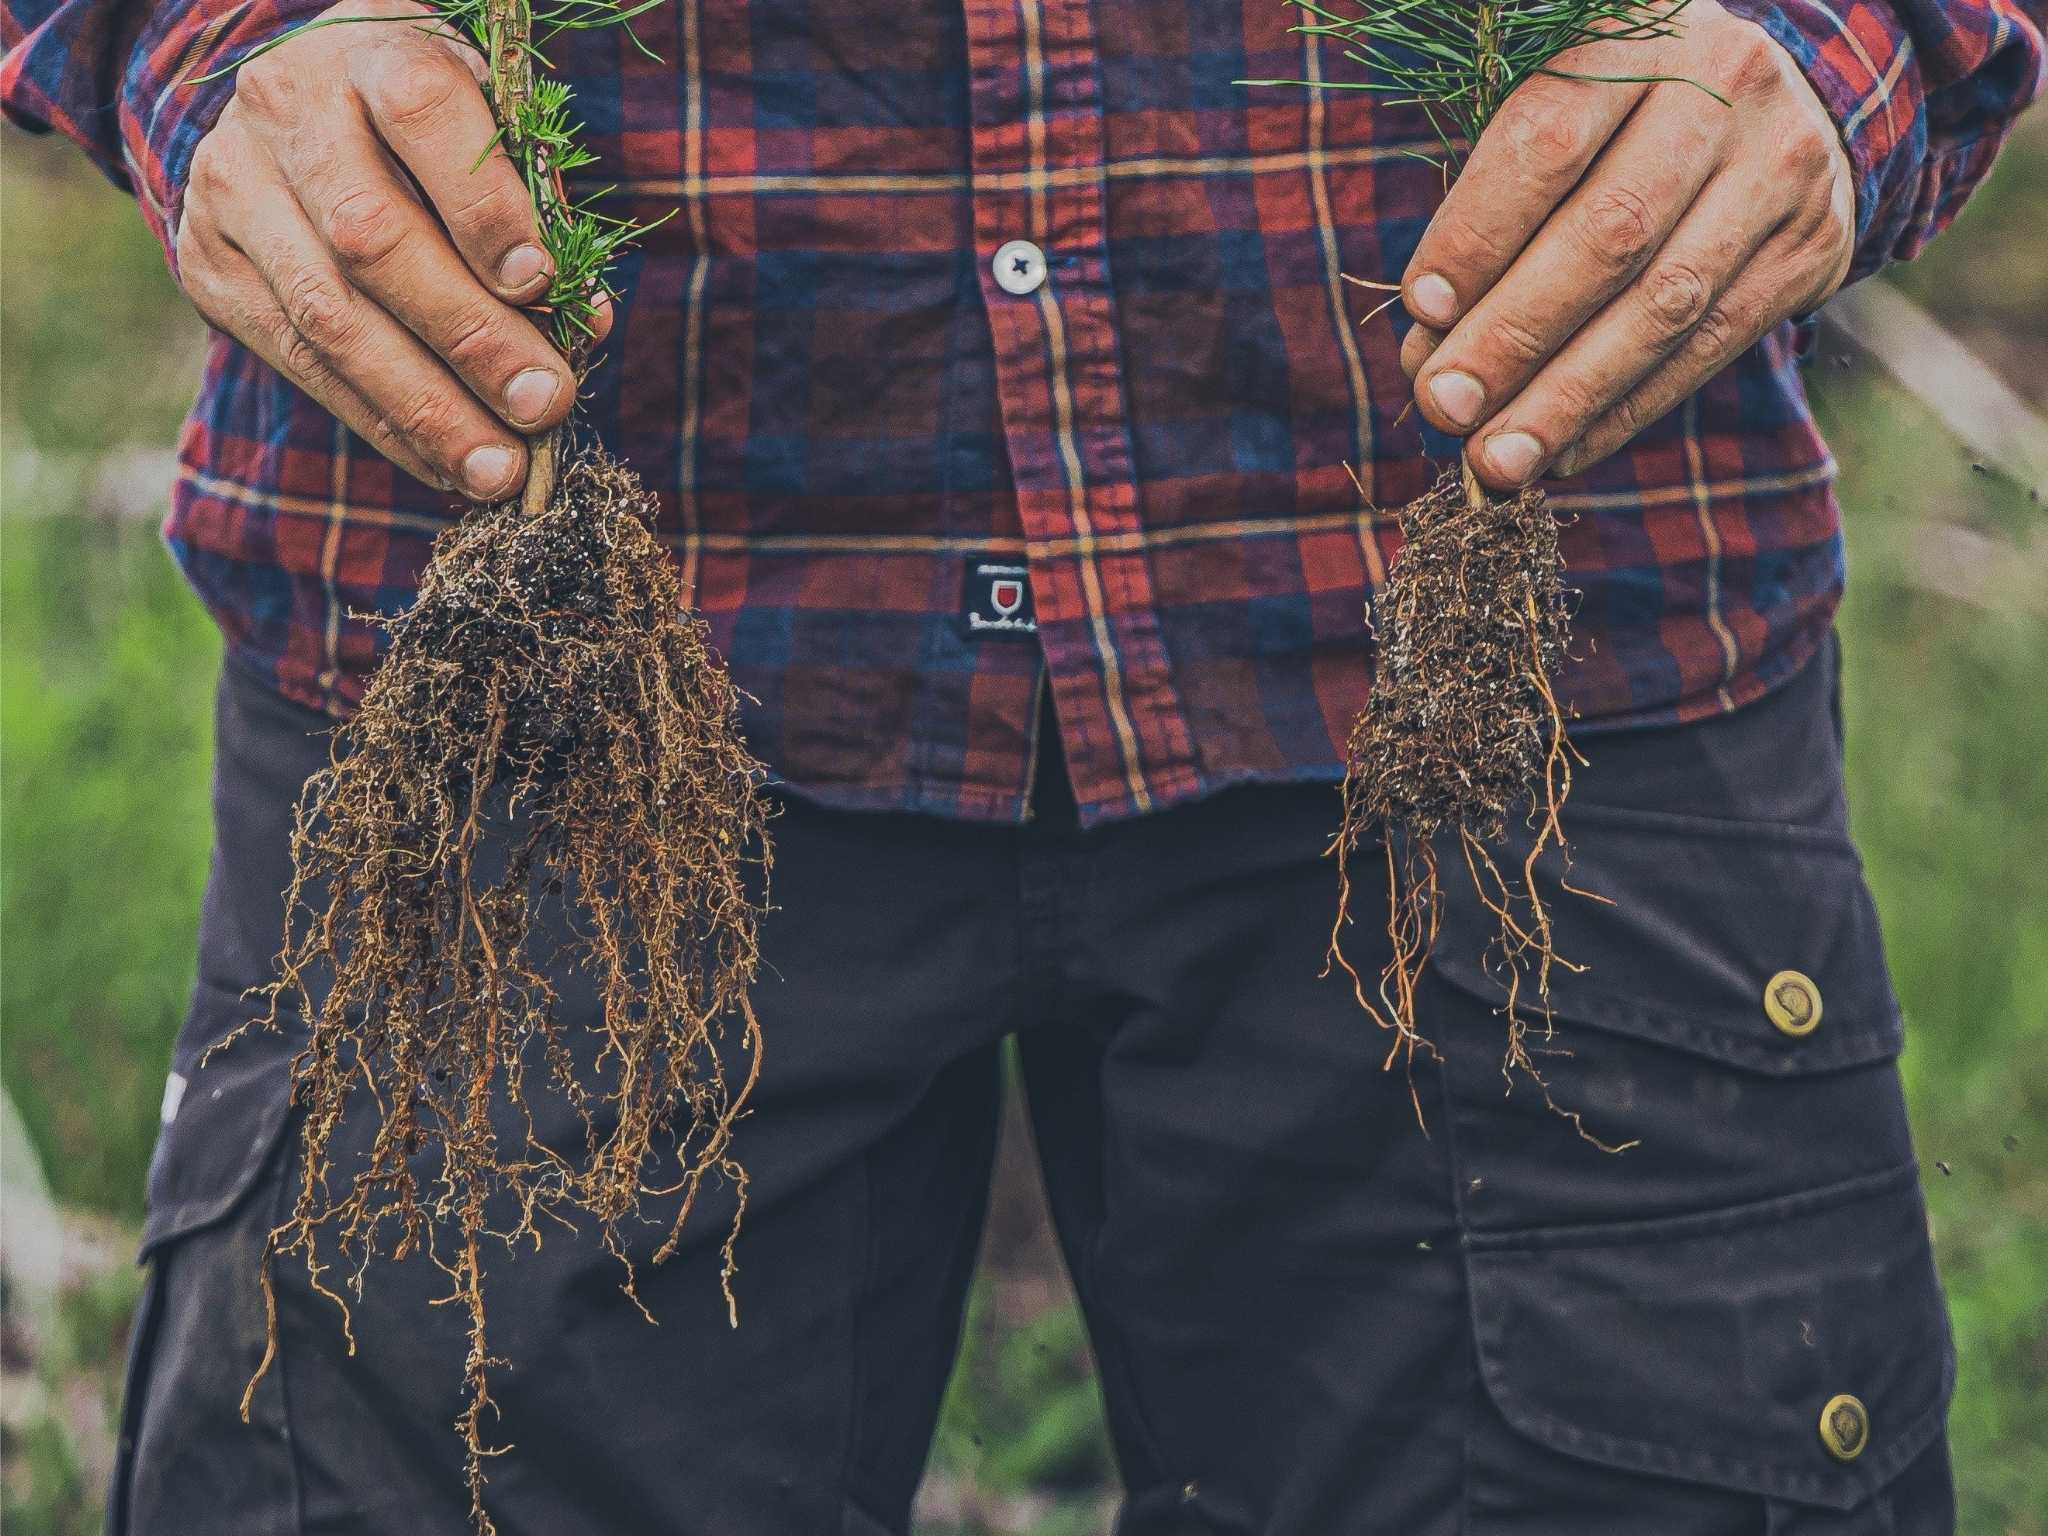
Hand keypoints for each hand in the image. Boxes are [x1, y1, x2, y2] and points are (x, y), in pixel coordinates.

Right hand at [173, 0, 609, 498]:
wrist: (295, 108)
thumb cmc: (427, 129)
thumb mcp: (486, 128)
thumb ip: (535, 211)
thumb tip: (584, 324)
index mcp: (370, 52)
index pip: (423, 114)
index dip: (484, 206)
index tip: (540, 283)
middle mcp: (286, 111)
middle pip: (372, 237)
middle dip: (469, 336)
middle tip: (544, 404)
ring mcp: (234, 189)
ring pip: (329, 315)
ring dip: (425, 407)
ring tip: (498, 469)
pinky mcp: (209, 266)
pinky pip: (300, 363)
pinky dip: (383, 424)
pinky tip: (444, 465)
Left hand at [1398, 0, 1854, 489]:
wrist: (1789, 107)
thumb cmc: (1626, 119)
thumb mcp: (1566, 113)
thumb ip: (1495, 211)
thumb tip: (1430, 342)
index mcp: (1640, 38)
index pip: (1548, 140)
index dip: (1479, 232)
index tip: (1420, 309)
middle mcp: (1724, 89)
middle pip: (1608, 233)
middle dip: (1513, 334)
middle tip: (1442, 406)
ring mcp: (1780, 169)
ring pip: (1663, 303)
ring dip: (1567, 396)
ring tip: (1496, 460)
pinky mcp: (1810, 249)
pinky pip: (1709, 346)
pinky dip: (1626, 410)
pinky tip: (1563, 452)